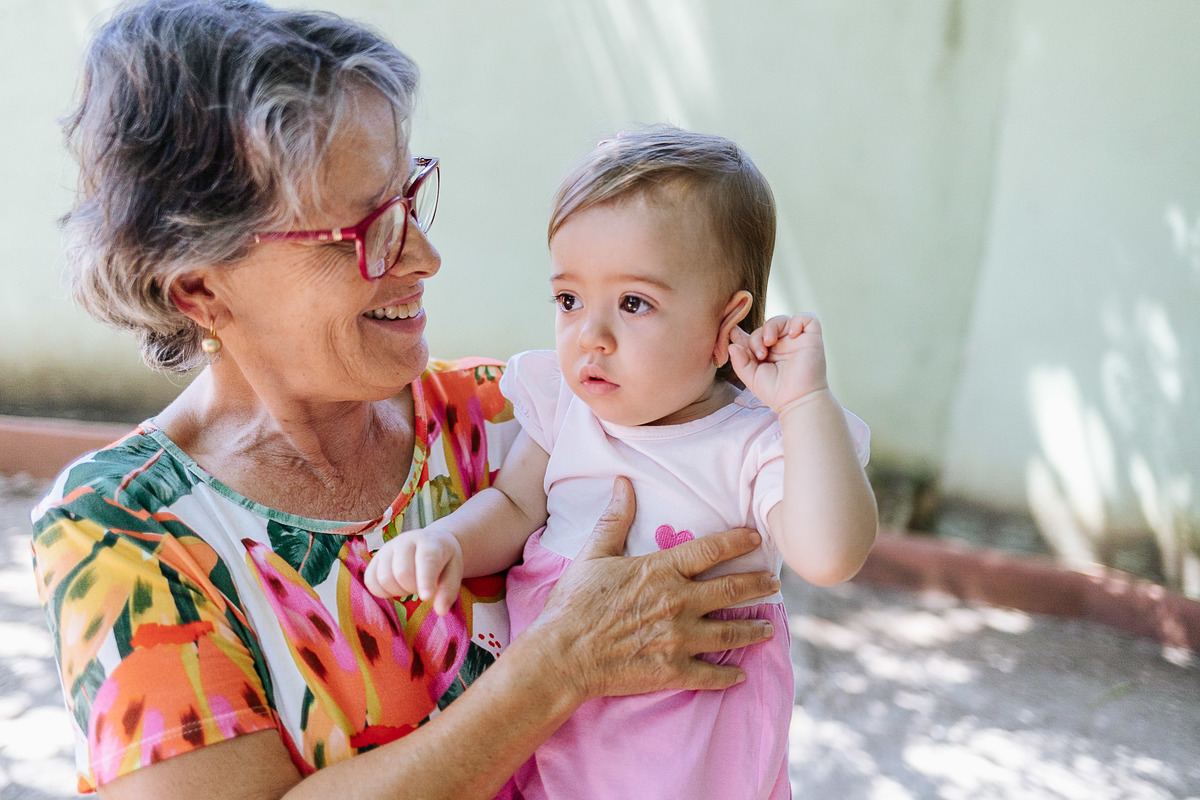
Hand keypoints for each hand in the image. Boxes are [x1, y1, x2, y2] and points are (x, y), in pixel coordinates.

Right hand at [364, 527, 462, 615]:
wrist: (430, 542)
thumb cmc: (443, 560)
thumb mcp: (454, 572)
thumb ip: (448, 591)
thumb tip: (441, 611)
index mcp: (429, 542)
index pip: (426, 559)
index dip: (425, 580)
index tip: (426, 598)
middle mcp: (405, 541)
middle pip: (402, 573)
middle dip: (413, 588)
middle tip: (422, 588)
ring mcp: (387, 548)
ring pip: (384, 578)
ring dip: (398, 591)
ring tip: (410, 585)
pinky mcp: (375, 558)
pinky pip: (370, 581)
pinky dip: (382, 591)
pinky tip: (396, 587)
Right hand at [525, 478, 779, 699]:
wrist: (562, 655)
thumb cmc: (574, 604)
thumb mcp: (593, 555)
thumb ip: (615, 520)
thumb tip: (623, 483)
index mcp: (662, 571)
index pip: (711, 550)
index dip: (738, 542)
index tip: (757, 538)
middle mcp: (679, 602)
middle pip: (731, 590)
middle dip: (758, 585)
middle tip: (774, 583)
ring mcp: (679, 638)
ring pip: (730, 632)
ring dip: (754, 629)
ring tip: (769, 627)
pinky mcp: (673, 670)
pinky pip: (711, 674)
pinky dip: (729, 676)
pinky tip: (740, 675)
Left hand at [728, 313, 828, 412]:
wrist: (798, 401)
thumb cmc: (776, 392)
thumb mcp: (751, 377)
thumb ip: (740, 361)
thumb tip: (732, 345)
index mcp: (766, 353)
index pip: (752, 335)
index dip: (742, 330)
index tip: (730, 330)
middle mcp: (780, 345)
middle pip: (764, 327)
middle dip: (756, 337)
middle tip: (759, 354)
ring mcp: (795, 340)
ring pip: (781, 320)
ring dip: (770, 327)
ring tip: (769, 343)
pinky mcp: (812, 338)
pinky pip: (806, 318)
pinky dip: (797, 321)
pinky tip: (792, 334)